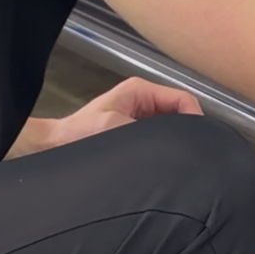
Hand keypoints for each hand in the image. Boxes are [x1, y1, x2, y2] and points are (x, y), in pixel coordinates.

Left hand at [31, 78, 204, 149]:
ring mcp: (140, 117)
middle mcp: (144, 101)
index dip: (195, 118)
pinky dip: (165, 147)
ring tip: (181, 159)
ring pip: (172, 126)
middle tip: (193, 153)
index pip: (182, 99)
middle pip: (180, 113)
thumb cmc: (79, 134)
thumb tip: (171, 141)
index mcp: (140, 91)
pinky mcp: (135, 133)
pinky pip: (159, 138)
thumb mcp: (112, 126)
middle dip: (188, 131)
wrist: (55, 147)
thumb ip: (144, 130)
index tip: (199, 142)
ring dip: (175, 140)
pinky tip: (166, 162)